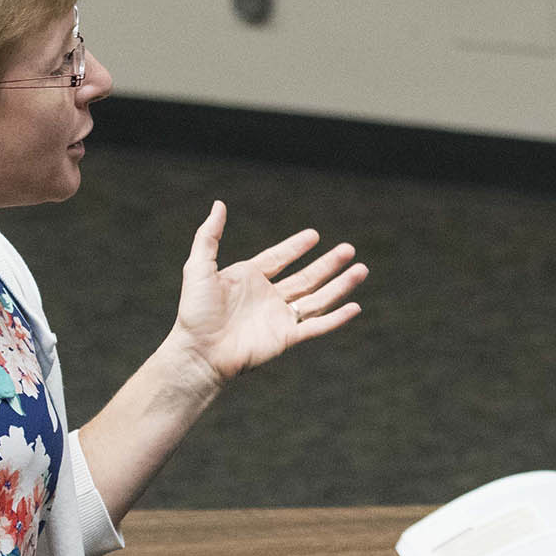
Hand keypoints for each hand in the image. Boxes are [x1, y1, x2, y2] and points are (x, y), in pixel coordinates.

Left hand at [169, 200, 367, 385]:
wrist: (199, 351)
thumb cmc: (195, 312)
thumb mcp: (199, 267)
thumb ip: (209, 236)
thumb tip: (218, 204)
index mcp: (250, 279)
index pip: (279, 258)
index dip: (296, 246)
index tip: (314, 235)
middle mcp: (268, 297)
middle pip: (307, 277)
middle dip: (329, 263)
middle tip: (349, 249)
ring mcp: (279, 317)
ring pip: (318, 298)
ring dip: (340, 285)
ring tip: (361, 270)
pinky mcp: (287, 338)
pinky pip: (317, 326)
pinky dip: (337, 318)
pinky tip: (354, 307)